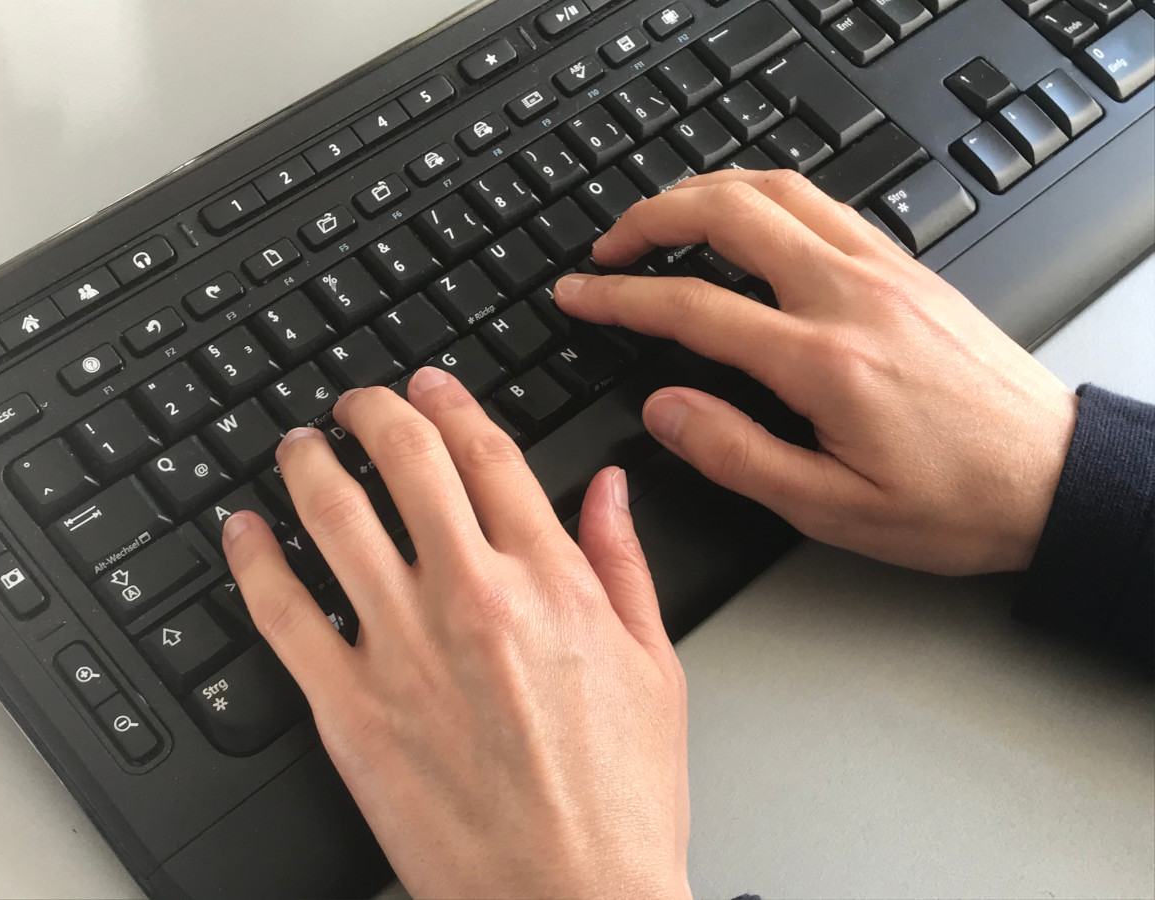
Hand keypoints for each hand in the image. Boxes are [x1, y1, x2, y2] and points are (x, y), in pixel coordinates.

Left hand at [221, 368, 688, 899]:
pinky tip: (243, 532)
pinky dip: (253, 559)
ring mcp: (402, 649)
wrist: (571, 899)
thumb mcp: (654, 665)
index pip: (486, 455)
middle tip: (357, 400)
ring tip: (299, 446)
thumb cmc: (619, 797)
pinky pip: (281, 613)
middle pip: (406, 461)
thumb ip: (622, 563)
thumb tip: (606, 488)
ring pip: (333, 518)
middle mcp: (472, 596)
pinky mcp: (348, 709)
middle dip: (374, 410)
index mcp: (549, 581)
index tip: (430, 384)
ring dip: (308, 463)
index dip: (450, 403)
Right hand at [555, 169, 1077, 574]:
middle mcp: (852, 296)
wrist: (1052, 477)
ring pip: (778, 190)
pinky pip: (823, 202)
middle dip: (652, 216)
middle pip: (730, 215)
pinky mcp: (906, 268)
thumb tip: (663, 410)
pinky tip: (748, 217)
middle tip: (608, 245)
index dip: (620, 297)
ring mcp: (883, 271)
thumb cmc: (954, 502)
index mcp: (823, 360)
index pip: (694, 306)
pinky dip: (765, 195)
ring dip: (706, 191)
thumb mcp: (831, 508)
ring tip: (663, 216)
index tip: (579, 294)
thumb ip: (736, 454)